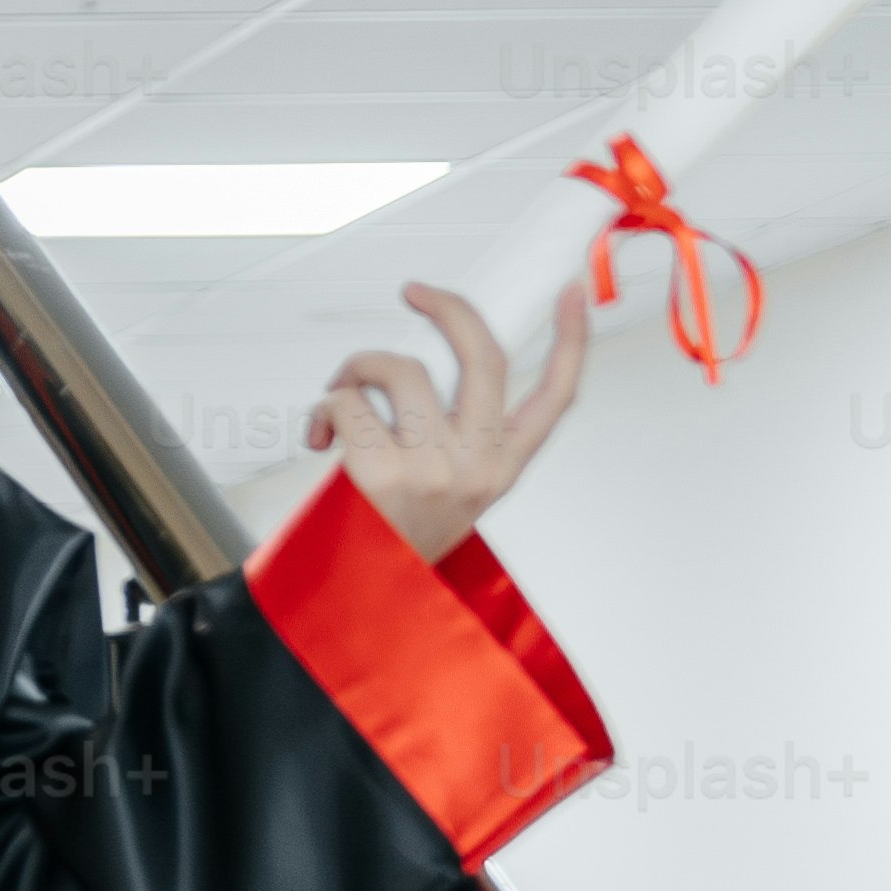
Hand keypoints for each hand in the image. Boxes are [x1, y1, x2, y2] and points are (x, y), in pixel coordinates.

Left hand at [307, 278, 585, 560]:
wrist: (359, 597)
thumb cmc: (396, 536)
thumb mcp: (452, 489)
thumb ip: (458, 435)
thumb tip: (430, 371)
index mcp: (502, 468)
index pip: (557, 396)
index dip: (571, 339)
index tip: (570, 294)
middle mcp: (477, 466)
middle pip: (483, 357)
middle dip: (450, 308)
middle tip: (416, 292)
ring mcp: (432, 469)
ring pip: (400, 368)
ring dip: (357, 368)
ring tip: (340, 399)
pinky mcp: (379, 471)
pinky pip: (346, 400)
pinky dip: (323, 406)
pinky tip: (319, 438)